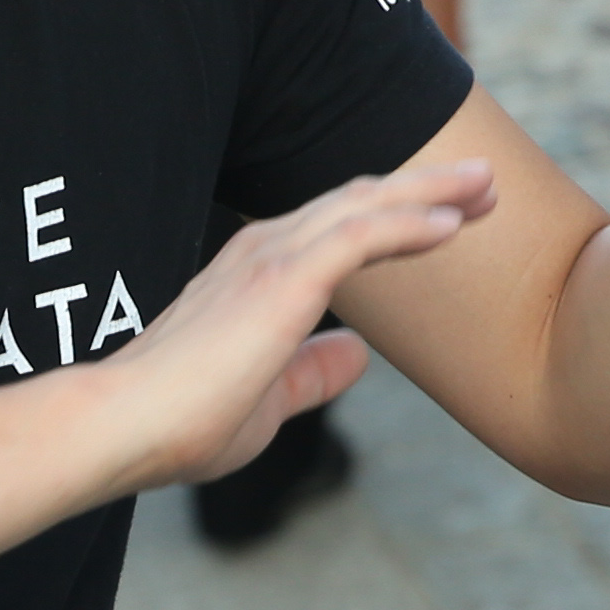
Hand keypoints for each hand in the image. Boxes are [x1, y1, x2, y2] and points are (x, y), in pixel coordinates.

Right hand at [102, 153, 501, 490]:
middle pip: (358, 201)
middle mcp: (264, 250)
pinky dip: (410, 222)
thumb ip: (312, 372)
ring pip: (365, 205)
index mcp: (256, 274)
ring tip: (486, 185)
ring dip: (431, 191)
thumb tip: (358, 356)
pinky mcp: (281, 279)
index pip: (337, 229)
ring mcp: (271, 259)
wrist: (123, 426)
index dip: (396, 217)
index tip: (452, 216)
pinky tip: (453, 222)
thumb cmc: (180, 422)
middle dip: (426, 189)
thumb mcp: (267, 398)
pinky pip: (360, 235)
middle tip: (485, 183)